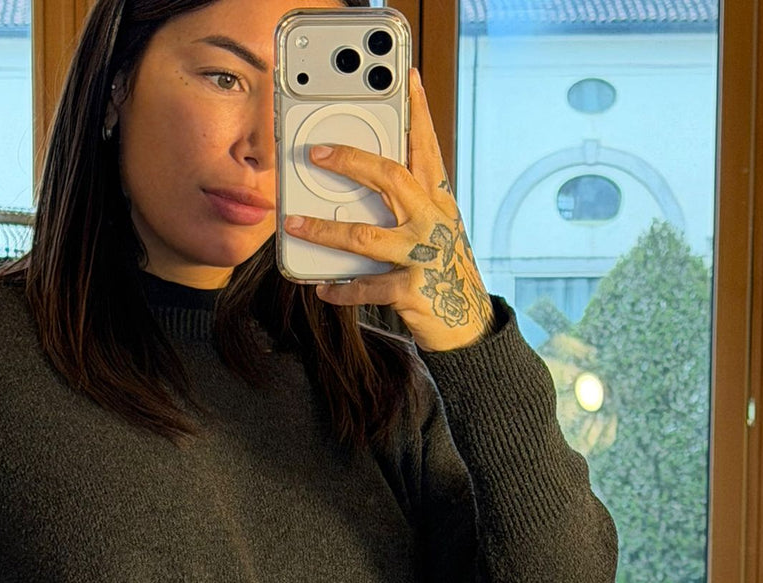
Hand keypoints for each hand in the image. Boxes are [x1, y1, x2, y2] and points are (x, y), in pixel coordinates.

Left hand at [283, 69, 494, 352]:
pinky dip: (341, 289)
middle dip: (351, 161)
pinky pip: (365, 287)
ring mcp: (421, 256)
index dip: (419, 113)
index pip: (427, 148)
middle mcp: (431, 222)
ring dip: (324, 231)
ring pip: (365, 236)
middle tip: (316, 153)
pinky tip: (322, 286)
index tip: (409, 79)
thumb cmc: (442, 270)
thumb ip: (408, 202)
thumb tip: (364, 181)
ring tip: (294, 223)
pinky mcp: (410, 292)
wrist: (468, 323)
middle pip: (390, 178)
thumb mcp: (434, 228)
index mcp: (437, 202)